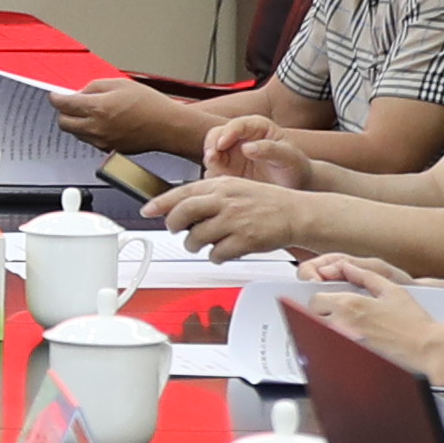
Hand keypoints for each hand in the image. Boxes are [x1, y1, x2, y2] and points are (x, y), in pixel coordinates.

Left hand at [50, 76, 177, 148]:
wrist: (167, 126)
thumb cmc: (149, 105)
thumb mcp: (120, 83)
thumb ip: (95, 86)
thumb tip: (81, 92)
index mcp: (97, 108)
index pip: (63, 104)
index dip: (55, 98)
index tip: (55, 96)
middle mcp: (96, 128)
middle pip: (64, 123)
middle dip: (64, 112)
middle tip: (71, 104)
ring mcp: (102, 141)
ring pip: (76, 133)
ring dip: (76, 122)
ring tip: (91, 112)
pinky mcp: (109, 149)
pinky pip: (90, 141)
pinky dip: (89, 132)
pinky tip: (102, 122)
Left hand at [161, 174, 329, 257]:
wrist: (296, 213)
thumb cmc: (266, 202)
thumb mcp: (236, 188)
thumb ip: (209, 195)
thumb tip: (181, 209)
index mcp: (222, 185)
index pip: (182, 192)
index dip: (161, 203)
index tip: (147, 210)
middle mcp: (225, 200)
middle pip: (183, 214)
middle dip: (174, 226)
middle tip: (177, 231)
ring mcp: (234, 221)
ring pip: (196, 238)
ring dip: (194, 245)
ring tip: (203, 243)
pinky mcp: (244, 240)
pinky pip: (216, 255)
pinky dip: (215, 257)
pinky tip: (222, 252)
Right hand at [214, 122, 331, 189]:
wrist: (297, 185)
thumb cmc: (296, 167)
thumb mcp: (289, 157)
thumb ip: (270, 150)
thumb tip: (247, 147)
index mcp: (257, 127)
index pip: (237, 124)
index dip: (227, 133)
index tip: (221, 145)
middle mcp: (241, 138)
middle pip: (216, 135)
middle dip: (212, 146)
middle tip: (212, 159)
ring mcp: (232, 154)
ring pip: (211, 153)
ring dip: (210, 162)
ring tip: (217, 174)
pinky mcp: (228, 170)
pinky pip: (213, 170)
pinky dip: (212, 176)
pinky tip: (221, 184)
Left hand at [281, 257, 443, 372]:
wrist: (427, 350)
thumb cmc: (414, 322)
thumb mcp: (392, 290)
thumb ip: (365, 276)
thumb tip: (347, 268)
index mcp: (350, 305)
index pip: (315, 300)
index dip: (321, 298)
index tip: (331, 300)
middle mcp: (343, 325)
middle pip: (313, 318)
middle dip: (321, 314)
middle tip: (338, 313)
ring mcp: (345, 345)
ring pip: (319, 335)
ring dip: (327, 329)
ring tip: (347, 327)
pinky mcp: (351, 360)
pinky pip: (332, 351)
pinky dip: (336, 345)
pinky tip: (353, 342)